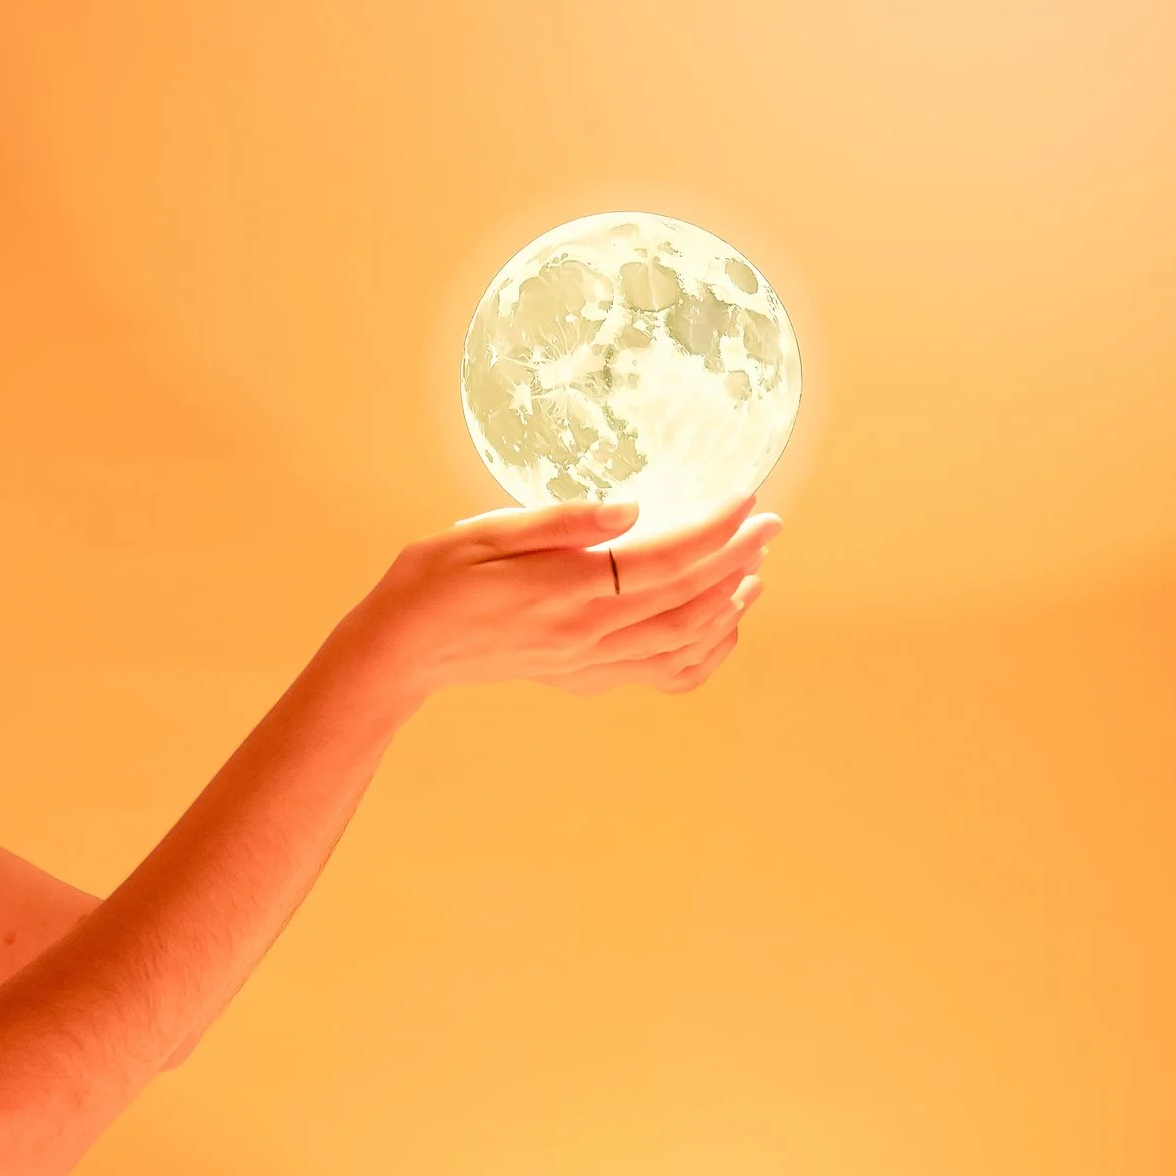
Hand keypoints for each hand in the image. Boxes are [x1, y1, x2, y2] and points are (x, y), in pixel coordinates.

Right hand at [344, 494, 779, 707]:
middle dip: (737, 560)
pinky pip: (661, 674)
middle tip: (771, 524)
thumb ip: (563, 522)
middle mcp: (587, 634)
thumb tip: (633, 510)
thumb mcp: (487, 531)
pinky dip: (703, 655)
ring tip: (756, 570)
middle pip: (687, 600)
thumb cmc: (436, 578)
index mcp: (567, 591)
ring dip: (728, 606)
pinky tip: (721, 628)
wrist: (404, 647)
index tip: (747, 498)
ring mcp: (589, 662)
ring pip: (683, 641)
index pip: (663, 560)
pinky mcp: (585, 677)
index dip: (714, 530)